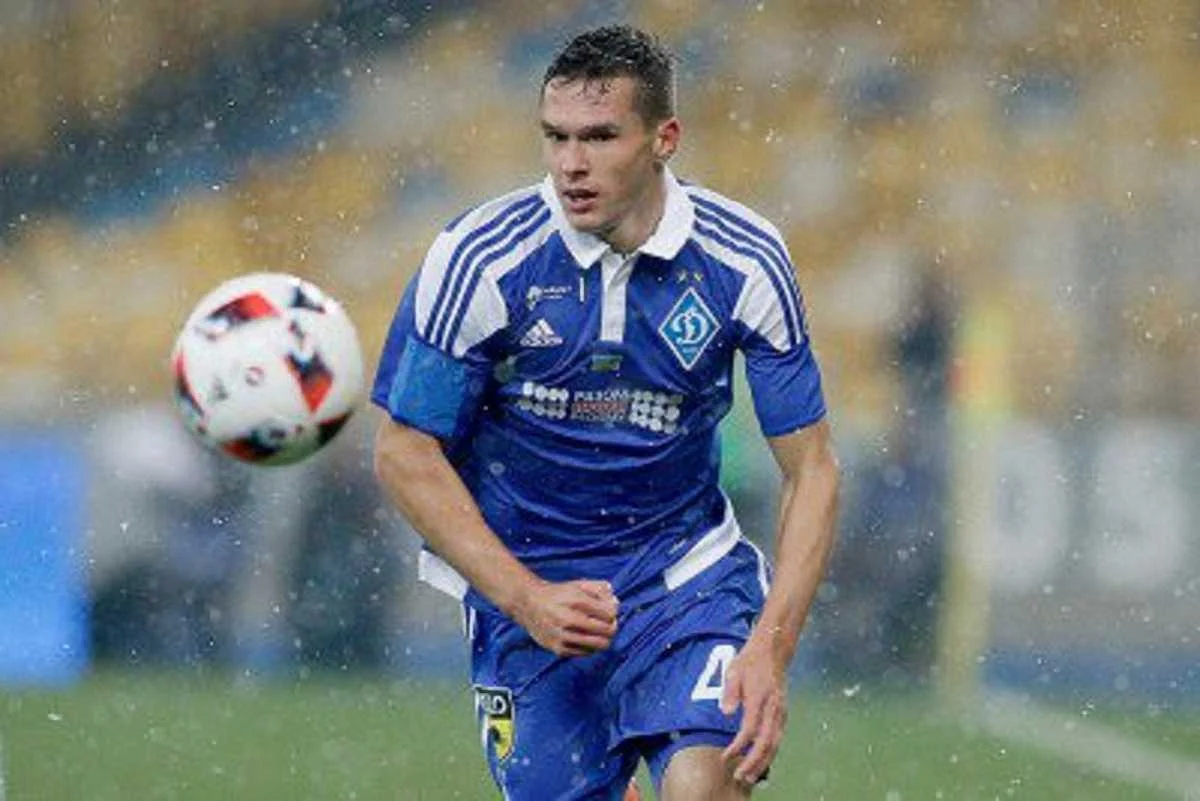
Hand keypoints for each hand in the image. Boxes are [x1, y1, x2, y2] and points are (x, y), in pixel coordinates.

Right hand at [512, 579, 618, 656]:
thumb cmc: (558, 594)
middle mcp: (568, 619)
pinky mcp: (558, 649)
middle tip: (608, 624)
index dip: (613, 613)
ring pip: (599, 645)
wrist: (528, 604)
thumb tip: (616, 605)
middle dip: (612, 627)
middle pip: (607, 631)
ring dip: (604, 639)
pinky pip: (586, 653)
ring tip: (599, 632)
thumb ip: (600, 590)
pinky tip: (585, 638)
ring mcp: (562, 636)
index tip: (609, 612)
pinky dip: (590, 647)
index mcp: (576, 600)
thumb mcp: (579, 585)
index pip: (609, 613)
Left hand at [719, 634, 788, 784]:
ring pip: (775, 743)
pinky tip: (762, 762)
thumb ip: (730, 692)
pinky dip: (770, 753)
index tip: (726, 757)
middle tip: (740, 777)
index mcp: (760, 699)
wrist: (772, 651)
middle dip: (753, 763)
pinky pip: (778, 738)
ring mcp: (781, 712)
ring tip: (751, 777)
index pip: (750, 730)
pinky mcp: (782, 713)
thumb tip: (726, 712)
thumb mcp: (733, 671)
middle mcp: (773, 709)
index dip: (738, 746)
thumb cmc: (749, 662)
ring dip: (764, 762)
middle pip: (766, 743)